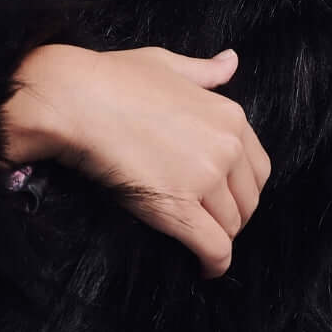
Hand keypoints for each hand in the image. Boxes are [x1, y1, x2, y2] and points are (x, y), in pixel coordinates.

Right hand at [0, 44, 270, 278]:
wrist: (75, 99)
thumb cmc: (111, 79)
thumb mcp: (166, 64)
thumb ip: (204, 71)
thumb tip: (231, 61)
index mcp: (229, 115)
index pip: (257, 168)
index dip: (241, 189)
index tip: (223, 198)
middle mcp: (226, 147)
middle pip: (247, 201)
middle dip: (231, 216)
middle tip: (207, 224)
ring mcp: (205, 178)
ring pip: (230, 226)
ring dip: (217, 239)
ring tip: (197, 244)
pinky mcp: (179, 207)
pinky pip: (213, 247)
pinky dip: (214, 264)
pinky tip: (205, 270)